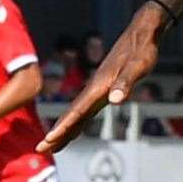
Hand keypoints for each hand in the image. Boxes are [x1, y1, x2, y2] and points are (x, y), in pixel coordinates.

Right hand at [37, 8, 162, 152]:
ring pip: (77, 114)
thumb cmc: (142, 49)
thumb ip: (126, 82)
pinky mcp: (104, 89)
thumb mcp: (138, 66)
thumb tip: (115, 100)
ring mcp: (98, 89)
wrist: (142, 33)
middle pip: (72, 115)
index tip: (49, 139)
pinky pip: (86, 110)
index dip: (63, 126)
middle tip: (40, 149)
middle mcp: (94, 88)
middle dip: (57, 132)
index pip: (77, 110)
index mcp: (99, 85)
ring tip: (52, 147)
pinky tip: (74, 130)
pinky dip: (77, 122)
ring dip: (65, 130)